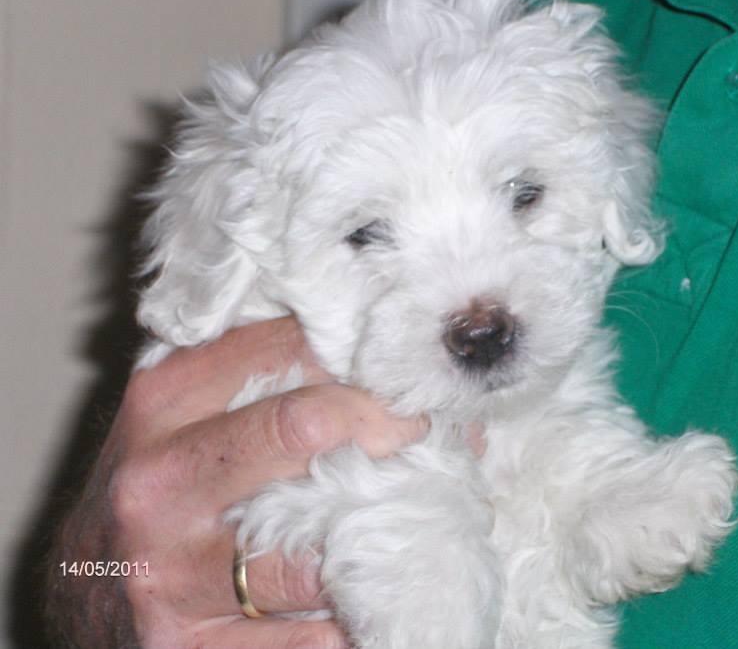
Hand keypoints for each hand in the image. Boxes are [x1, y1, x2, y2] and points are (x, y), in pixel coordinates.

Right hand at [46, 317, 427, 647]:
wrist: (80, 586)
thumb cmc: (157, 486)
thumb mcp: (183, 410)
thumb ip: (257, 370)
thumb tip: (376, 355)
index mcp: (162, 402)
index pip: (287, 349)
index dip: (366, 358)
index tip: (412, 372)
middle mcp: (160, 481)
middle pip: (303, 428)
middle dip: (386, 425)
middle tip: (427, 431)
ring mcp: (171, 572)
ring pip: (312, 550)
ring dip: (380, 533)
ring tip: (416, 516)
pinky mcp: (189, 648)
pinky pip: (305, 641)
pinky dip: (354, 619)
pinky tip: (376, 595)